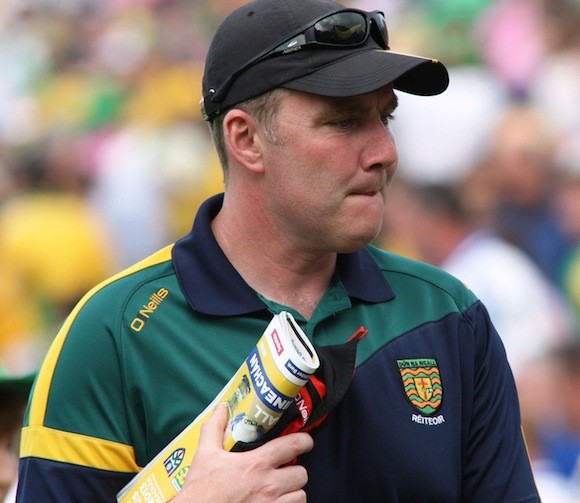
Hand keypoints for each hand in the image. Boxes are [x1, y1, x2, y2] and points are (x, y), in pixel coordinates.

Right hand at [171, 403, 313, 502]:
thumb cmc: (201, 490)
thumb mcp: (205, 454)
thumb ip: (214, 428)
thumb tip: (221, 408)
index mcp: (256, 464)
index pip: (293, 446)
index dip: (304, 441)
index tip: (305, 441)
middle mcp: (269, 486)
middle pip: (301, 474)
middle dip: (294, 471)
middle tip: (284, 470)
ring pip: (301, 496)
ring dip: (293, 492)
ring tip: (281, 490)